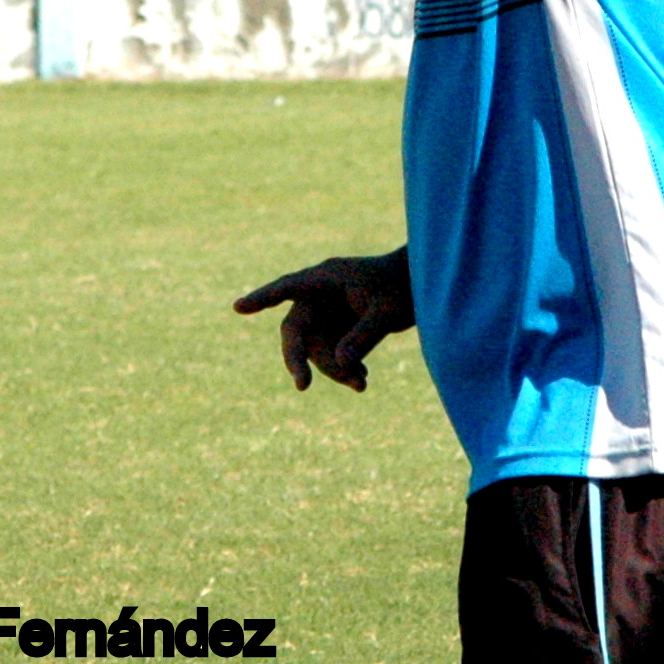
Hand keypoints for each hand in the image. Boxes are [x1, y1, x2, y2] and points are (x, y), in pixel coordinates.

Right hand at [234, 249, 413, 391]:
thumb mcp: (388, 313)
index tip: (239, 307)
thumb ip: (363, 337)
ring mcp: (327, 313)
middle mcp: (320, 295)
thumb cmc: (405, 287)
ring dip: (333, 370)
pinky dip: (343, 368)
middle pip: (296, 330)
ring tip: (362, 384)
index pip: (289, 287)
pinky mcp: (337, 328)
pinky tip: (361, 380)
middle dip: (299, 359)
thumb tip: (339, 365)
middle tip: (303, 385)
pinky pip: (329, 354)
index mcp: (327, 278)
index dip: (263, 298)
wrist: (424, 286)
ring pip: (315, 349)